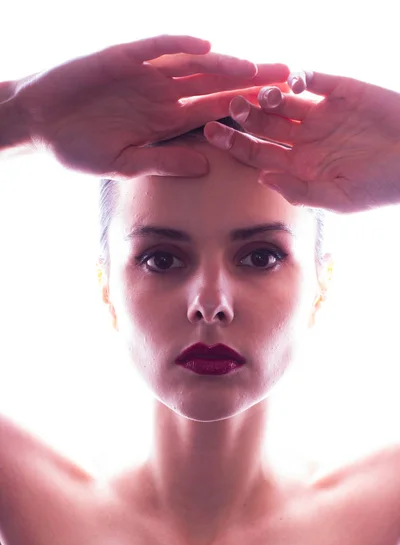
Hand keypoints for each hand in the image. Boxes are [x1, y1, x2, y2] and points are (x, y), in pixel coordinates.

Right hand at [13, 34, 288, 178]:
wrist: (40, 124)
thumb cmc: (79, 148)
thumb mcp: (124, 163)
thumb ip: (165, 161)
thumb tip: (206, 166)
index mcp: (166, 121)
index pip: (214, 113)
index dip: (245, 111)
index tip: (276, 115)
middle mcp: (163, 95)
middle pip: (214, 85)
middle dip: (249, 82)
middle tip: (288, 81)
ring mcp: (146, 74)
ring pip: (193, 65)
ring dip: (223, 65)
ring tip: (255, 68)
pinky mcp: (123, 57)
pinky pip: (155, 48)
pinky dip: (177, 46)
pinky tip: (204, 47)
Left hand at [204, 71, 399, 212]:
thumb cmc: (380, 187)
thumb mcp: (338, 198)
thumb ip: (299, 190)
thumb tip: (262, 178)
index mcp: (299, 165)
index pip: (258, 152)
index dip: (234, 144)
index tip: (211, 134)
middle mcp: (305, 138)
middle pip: (264, 125)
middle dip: (245, 116)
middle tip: (229, 106)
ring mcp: (322, 113)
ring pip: (284, 100)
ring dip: (267, 96)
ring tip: (259, 96)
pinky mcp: (341, 91)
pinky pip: (315, 79)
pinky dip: (300, 77)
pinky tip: (291, 84)